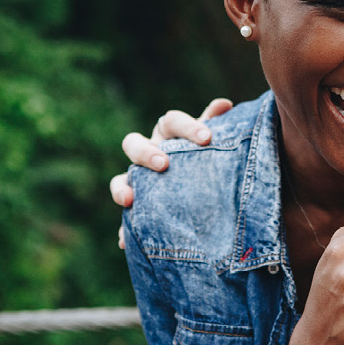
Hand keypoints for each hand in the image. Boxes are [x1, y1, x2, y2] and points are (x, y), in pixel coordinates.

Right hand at [111, 98, 232, 246]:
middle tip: (164, 164)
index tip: (207, 138)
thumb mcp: (213, 143)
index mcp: (168, 132)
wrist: (205, 191)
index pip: (171, 121)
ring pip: (119, 179)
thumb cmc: (207, 158)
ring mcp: (138, 179)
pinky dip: (124, 229)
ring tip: (129, 200)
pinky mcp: (136, 206)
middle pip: (134, 143)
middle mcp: (148, 152)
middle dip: (146, 152)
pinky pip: (125, 219)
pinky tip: (124, 241)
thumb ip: (215, 124)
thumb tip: (225, 103)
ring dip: (120, 188)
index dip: (186, 126)